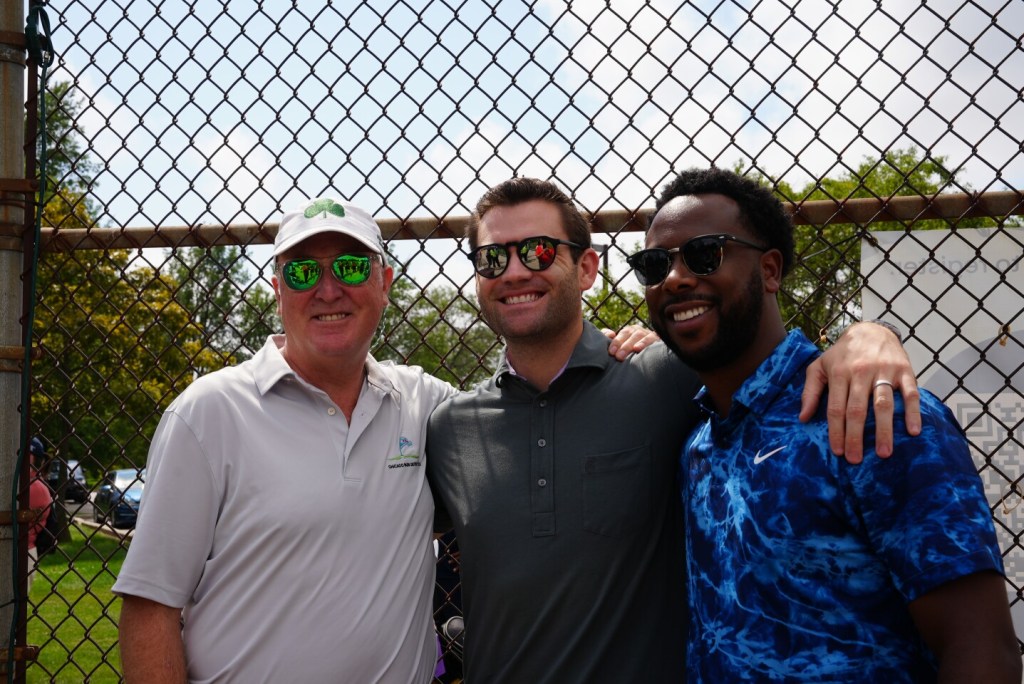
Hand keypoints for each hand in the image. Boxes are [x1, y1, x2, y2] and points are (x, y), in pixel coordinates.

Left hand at [602, 325, 659, 359]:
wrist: (651, 364)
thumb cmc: (630, 356)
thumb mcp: (620, 349)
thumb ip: (611, 340)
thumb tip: (610, 334)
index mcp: (630, 331)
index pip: (623, 333)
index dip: (616, 341)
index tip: (611, 352)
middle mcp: (639, 331)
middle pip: (630, 334)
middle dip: (623, 345)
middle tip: (618, 357)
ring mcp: (649, 334)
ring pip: (639, 335)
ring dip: (632, 344)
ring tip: (626, 354)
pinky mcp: (658, 340)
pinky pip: (651, 339)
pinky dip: (644, 343)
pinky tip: (638, 348)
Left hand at [800, 321, 920, 462]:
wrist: (871, 329)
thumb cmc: (842, 354)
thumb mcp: (819, 366)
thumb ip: (810, 391)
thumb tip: (803, 417)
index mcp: (839, 373)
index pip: (836, 408)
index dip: (836, 431)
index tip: (838, 451)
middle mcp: (861, 372)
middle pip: (858, 410)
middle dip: (856, 437)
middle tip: (856, 459)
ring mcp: (884, 371)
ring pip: (883, 404)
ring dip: (884, 430)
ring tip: (884, 453)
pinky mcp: (905, 370)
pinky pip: (910, 393)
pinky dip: (913, 412)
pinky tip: (913, 431)